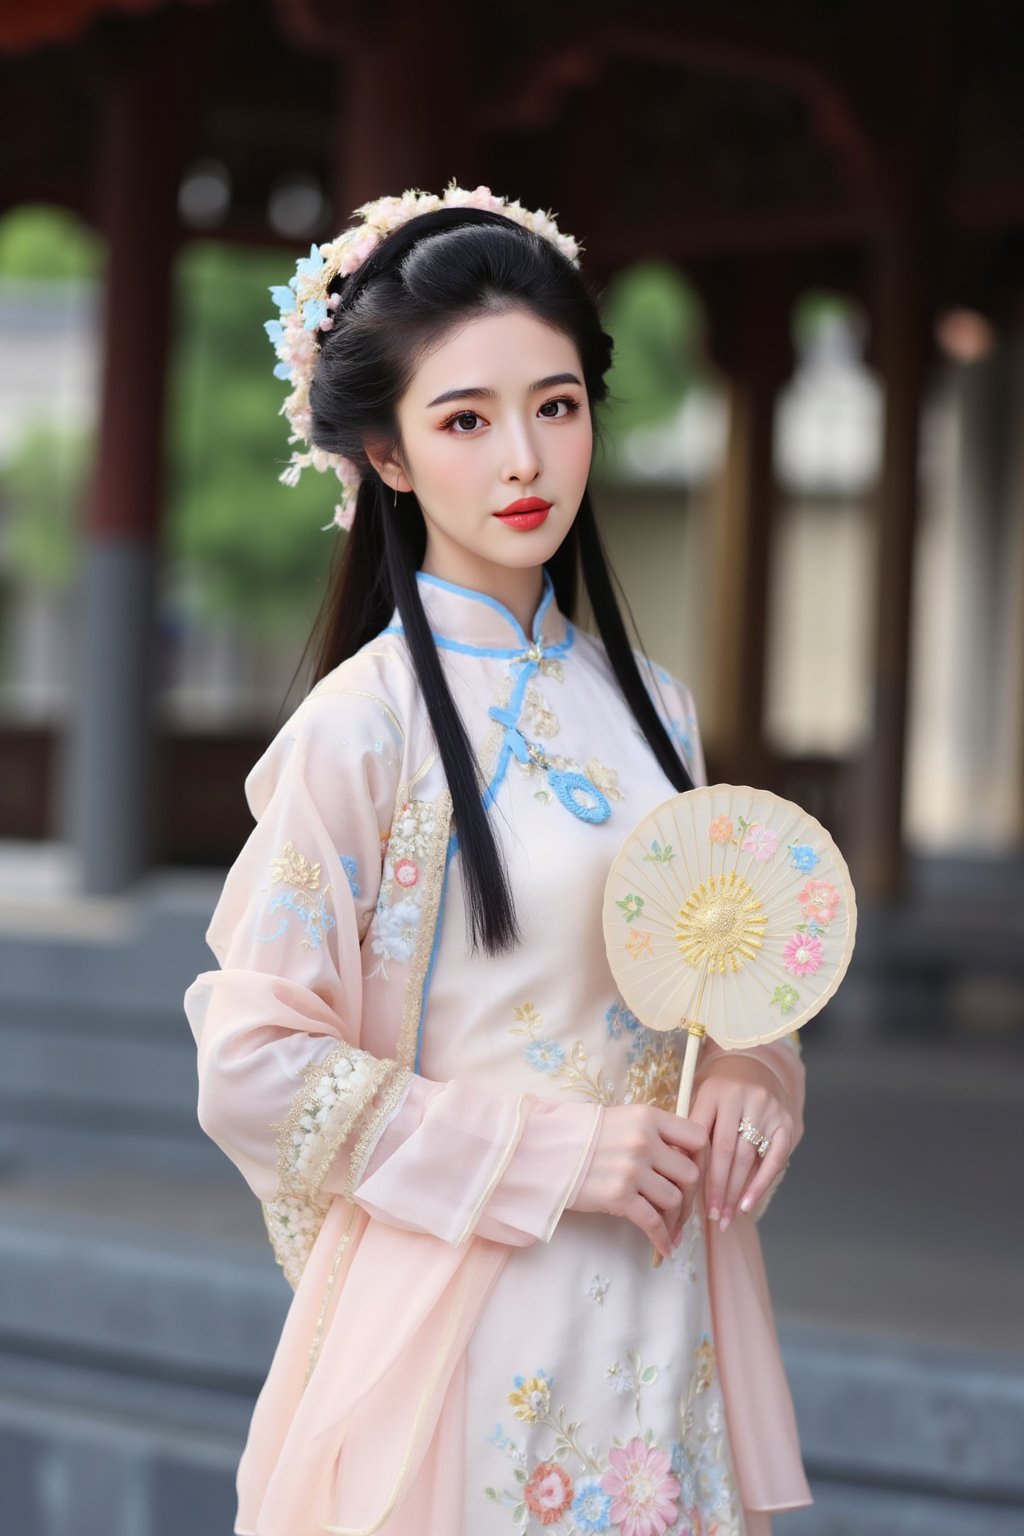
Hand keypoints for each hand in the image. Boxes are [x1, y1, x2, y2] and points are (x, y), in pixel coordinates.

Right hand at [567, 1104, 708, 1258]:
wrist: (543, 1151)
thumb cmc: (582, 1135)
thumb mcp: (622, 1120)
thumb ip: (653, 1134)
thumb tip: (682, 1159)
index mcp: (648, 1117)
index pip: (697, 1137)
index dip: (703, 1159)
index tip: (697, 1174)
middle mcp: (644, 1141)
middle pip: (690, 1174)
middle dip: (692, 1197)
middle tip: (684, 1210)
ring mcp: (632, 1169)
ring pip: (675, 1200)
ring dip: (677, 1220)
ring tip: (672, 1230)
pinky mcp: (618, 1197)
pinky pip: (653, 1223)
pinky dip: (662, 1239)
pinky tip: (664, 1248)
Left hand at [688, 1055, 792, 1230]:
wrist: (753, 1066)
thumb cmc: (719, 1092)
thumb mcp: (699, 1101)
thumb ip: (690, 1131)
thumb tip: (675, 1172)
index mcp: (713, 1092)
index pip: (702, 1139)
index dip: (695, 1171)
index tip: (688, 1198)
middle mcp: (742, 1098)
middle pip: (726, 1151)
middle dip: (717, 1188)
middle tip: (710, 1216)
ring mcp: (766, 1109)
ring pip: (748, 1158)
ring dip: (736, 1192)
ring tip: (725, 1216)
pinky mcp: (785, 1121)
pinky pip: (775, 1158)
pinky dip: (761, 1184)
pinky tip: (748, 1204)